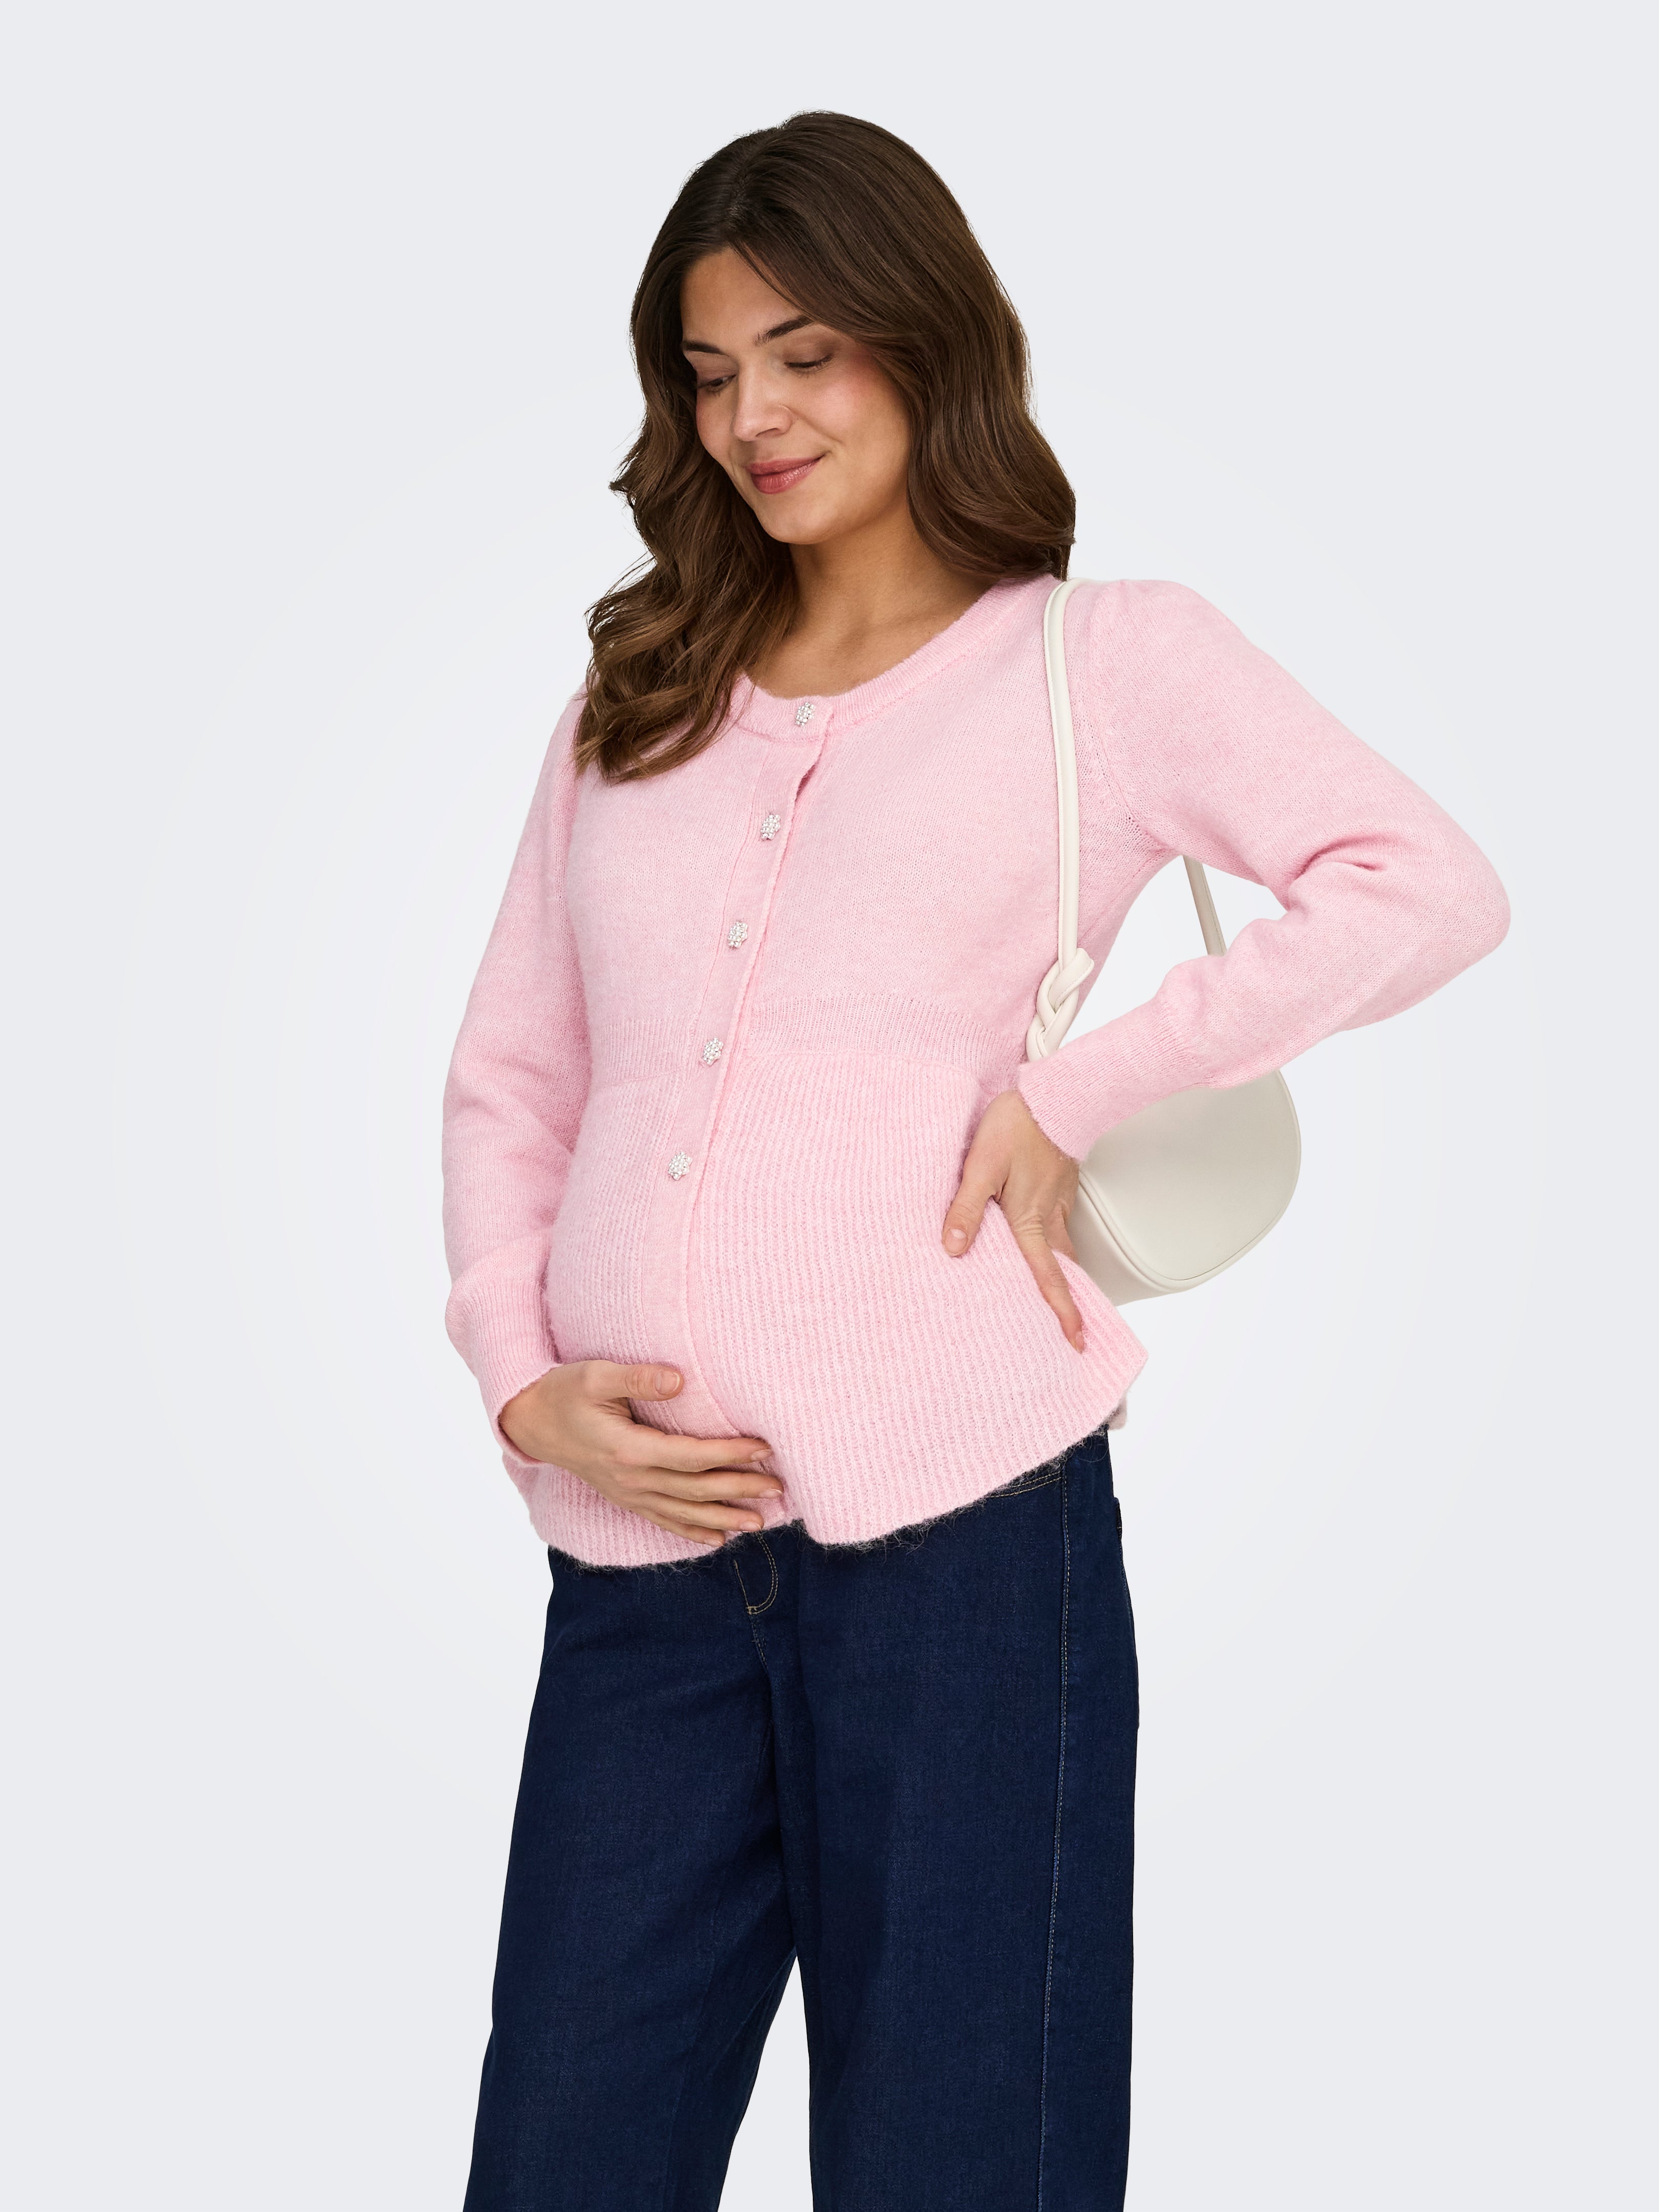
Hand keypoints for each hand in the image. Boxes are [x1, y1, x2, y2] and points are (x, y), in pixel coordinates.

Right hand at [499, 1362, 781, 1548]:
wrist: (533, 1422)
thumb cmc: (566, 1391)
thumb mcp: (596, 1375)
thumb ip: (638, 1377)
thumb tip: (680, 1379)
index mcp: (628, 1449)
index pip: (691, 1457)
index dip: (729, 1455)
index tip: (763, 1448)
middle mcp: (631, 1479)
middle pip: (695, 1490)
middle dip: (739, 1489)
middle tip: (778, 1488)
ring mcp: (627, 1493)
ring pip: (683, 1512)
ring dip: (723, 1517)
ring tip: (760, 1522)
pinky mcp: (624, 1497)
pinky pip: (662, 1519)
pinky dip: (691, 1531)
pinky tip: (717, 1538)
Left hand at [943, 1089, 1084, 1350]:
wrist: (1051, 1095)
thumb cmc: (1016, 1125)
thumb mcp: (980, 1166)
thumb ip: (966, 1208)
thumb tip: (954, 1248)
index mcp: (1030, 1219)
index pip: (1047, 1275)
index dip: (1061, 1310)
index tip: (1074, 1338)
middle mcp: (1050, 1216)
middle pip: (1062, 1270)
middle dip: (1068, 1303)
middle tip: (1074, 1333)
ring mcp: (1058, 1202)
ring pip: (1063, 1249)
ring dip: (1063, 1275)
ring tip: (1060, 1298)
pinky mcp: (1059, 1188)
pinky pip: (1059, 1226)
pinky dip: (1056, 1246)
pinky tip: (1043, 1244)